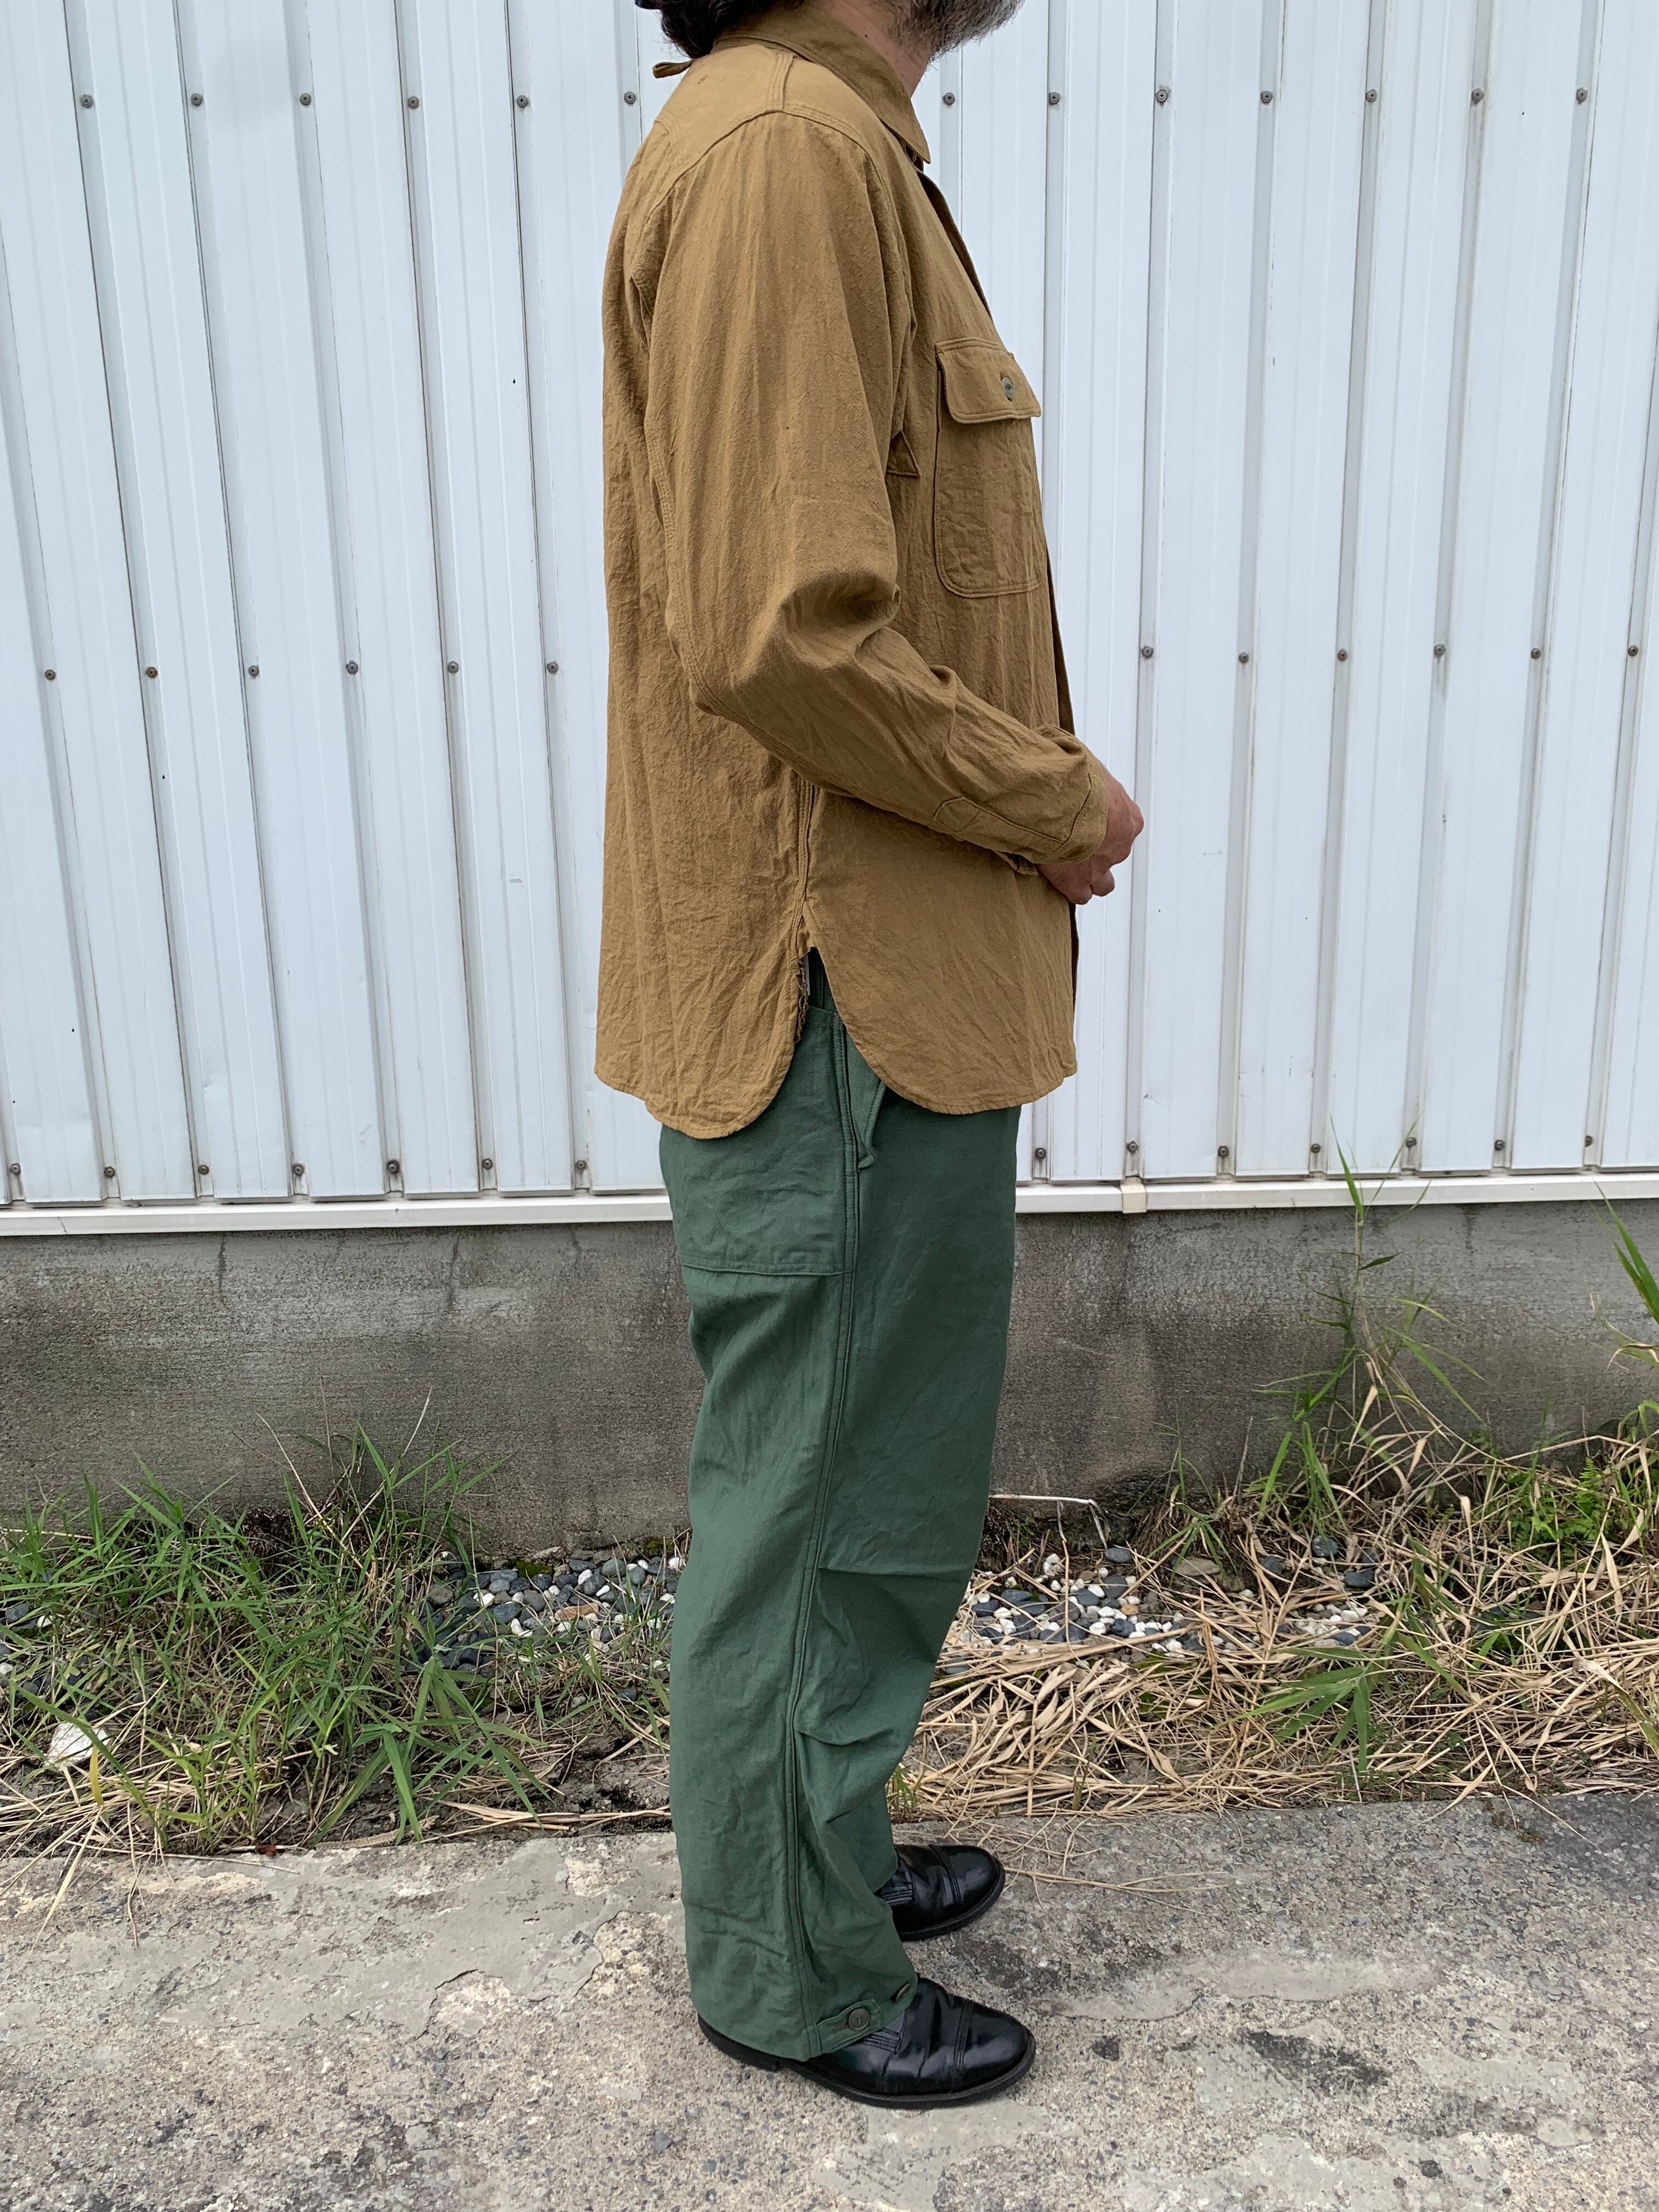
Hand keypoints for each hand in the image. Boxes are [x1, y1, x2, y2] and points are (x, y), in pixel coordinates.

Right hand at [1038, 772, 1143, 904]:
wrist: (1061, 799)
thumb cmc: (1076, 777)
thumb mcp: (1089, 764)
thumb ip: (1087, 771)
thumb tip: (1074, 757)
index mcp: (1129, 818)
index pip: (1125, 826)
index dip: (1105, 826)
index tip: (1089, 820)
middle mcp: (1120, 845)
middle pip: (1114, 855)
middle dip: (1099, 852)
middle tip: (1078, 843)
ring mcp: (1101, 867)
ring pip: (1104, 884)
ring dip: (1090, 877)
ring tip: (1070, 867)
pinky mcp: (1077, 882)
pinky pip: (1079, 895)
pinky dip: (1070, 889)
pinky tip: (1057, 879)